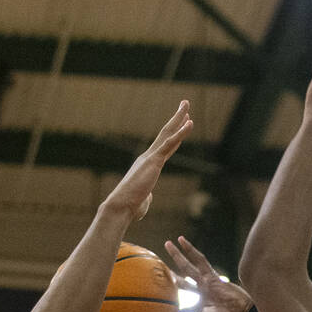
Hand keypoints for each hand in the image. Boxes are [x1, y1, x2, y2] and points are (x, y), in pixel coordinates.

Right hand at [103, 101, 192, 219]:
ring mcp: (151, 157)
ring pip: (168, 133)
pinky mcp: (154, 160)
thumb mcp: (142, 201)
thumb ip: (146, 197)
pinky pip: (170, 143)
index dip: (175, 134)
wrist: (120, 206)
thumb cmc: (130, 208)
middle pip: (166, 133)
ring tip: (186, 104)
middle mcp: (148, 156)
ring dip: (178, 118)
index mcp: (147, 165)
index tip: (183, 123)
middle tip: (185, 104)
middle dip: (177, 118)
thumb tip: (145, 202)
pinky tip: (190, 123)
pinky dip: (180, 132)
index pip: (165, 146)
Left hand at [164, 236, 251, 311]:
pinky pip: (200, 260)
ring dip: (178, 255)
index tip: (158, 293)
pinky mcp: (213, 276)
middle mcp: (201, 292)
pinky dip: (191, 250)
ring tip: (168, 243)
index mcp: (198, 305)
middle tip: (157, 262)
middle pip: (182, 278)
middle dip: (170, 271)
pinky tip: (182, 240)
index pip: (181, 301)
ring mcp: (207, 283)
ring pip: (188, 266)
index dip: (171, 299)